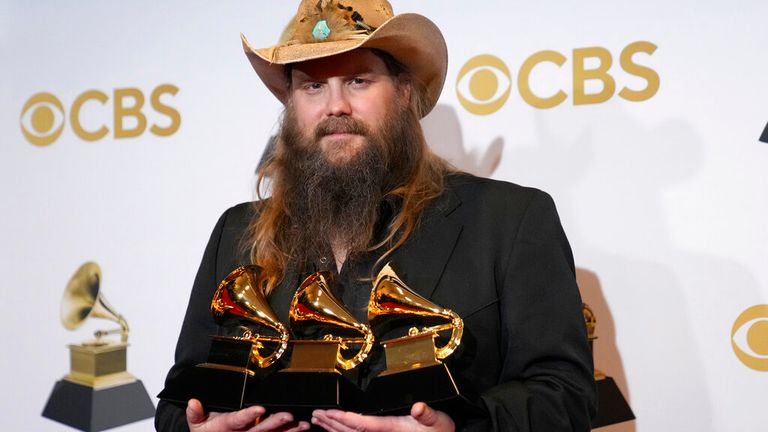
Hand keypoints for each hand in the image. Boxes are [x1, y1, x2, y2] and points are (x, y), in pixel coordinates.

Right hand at [186, 399, 309, 431]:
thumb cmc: (206, 430)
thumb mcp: (196, 423)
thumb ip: (196, 413)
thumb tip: (193, 402)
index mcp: (226, 427)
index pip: (238, 421)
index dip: (248, 415)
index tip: (260, 408)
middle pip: (260, 431)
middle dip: (275, 424)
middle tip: (288, 415)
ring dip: (289, 431)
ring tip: (303, 425)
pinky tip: (303, 430)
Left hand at [311, 402, 454, 431]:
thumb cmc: (441, 431)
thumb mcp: (438, 421)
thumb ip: (428, 414)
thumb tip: (419, 407)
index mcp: (392, 428)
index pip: (362, 425)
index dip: (344, 419)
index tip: (329, 413)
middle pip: (351, 431)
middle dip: (331, 423)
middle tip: (314, 414)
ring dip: (333, 428)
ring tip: (318, 420)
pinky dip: (343, 431)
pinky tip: (333, 428)